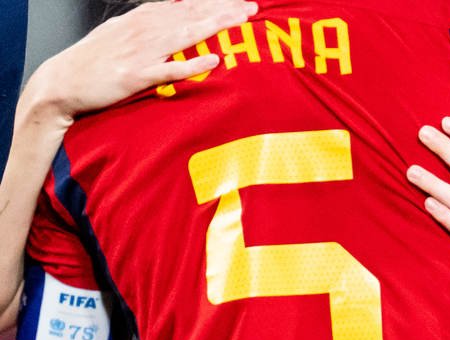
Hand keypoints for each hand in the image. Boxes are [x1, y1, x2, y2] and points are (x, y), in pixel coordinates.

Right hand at [25, 0, 252, 121]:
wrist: (61, 84)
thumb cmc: (93, 62)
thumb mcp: (121, 33)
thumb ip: (149, 25)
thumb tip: (175, 14)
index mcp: (140, 21)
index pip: (183, 7)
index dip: (212, 3)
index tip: (239, 1)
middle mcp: (142, 31)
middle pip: (189, 16)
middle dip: (221, 10)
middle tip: (251, 8)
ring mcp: (138, 53)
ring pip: (182, 35)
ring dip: (213, 27)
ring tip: (239, 21)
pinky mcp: (134, 77)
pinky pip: (167, 69)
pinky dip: (189, 63)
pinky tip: (212, 60)